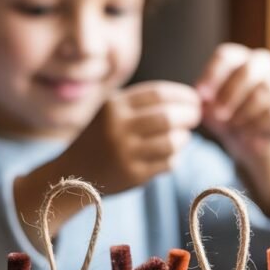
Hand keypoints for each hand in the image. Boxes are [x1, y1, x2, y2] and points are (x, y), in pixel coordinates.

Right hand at [70, 81, 201, 193]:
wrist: (75, 174)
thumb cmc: (101, 138)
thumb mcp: (112, 112)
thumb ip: (142, 104)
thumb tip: (187, 100)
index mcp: (114, 106)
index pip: (158, 94)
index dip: (182, 95)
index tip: (194, 99)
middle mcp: (118, 128)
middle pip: (168, 117)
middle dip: (189, 115)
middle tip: (195, 117)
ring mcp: (126, 153)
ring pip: (172, 142)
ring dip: (184, 138)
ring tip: (182, 137)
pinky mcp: (134, 175)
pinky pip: (168, 163)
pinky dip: (175, 158)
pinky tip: (171, 155)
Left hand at [195, 43, 269, 164]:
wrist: (250, 138)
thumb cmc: (226, 114)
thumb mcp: (210, 109)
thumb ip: (205, 103)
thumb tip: (202, 101)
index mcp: (238, 58)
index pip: (225, 57)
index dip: (212, 75)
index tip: (201, 95)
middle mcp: (263, 63)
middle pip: (249, 70)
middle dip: (231, 94)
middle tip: (219, 114)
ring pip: (265, 92)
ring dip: (245, 113)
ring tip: (233, 126)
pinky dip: (259, 126)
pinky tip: (248, 135)